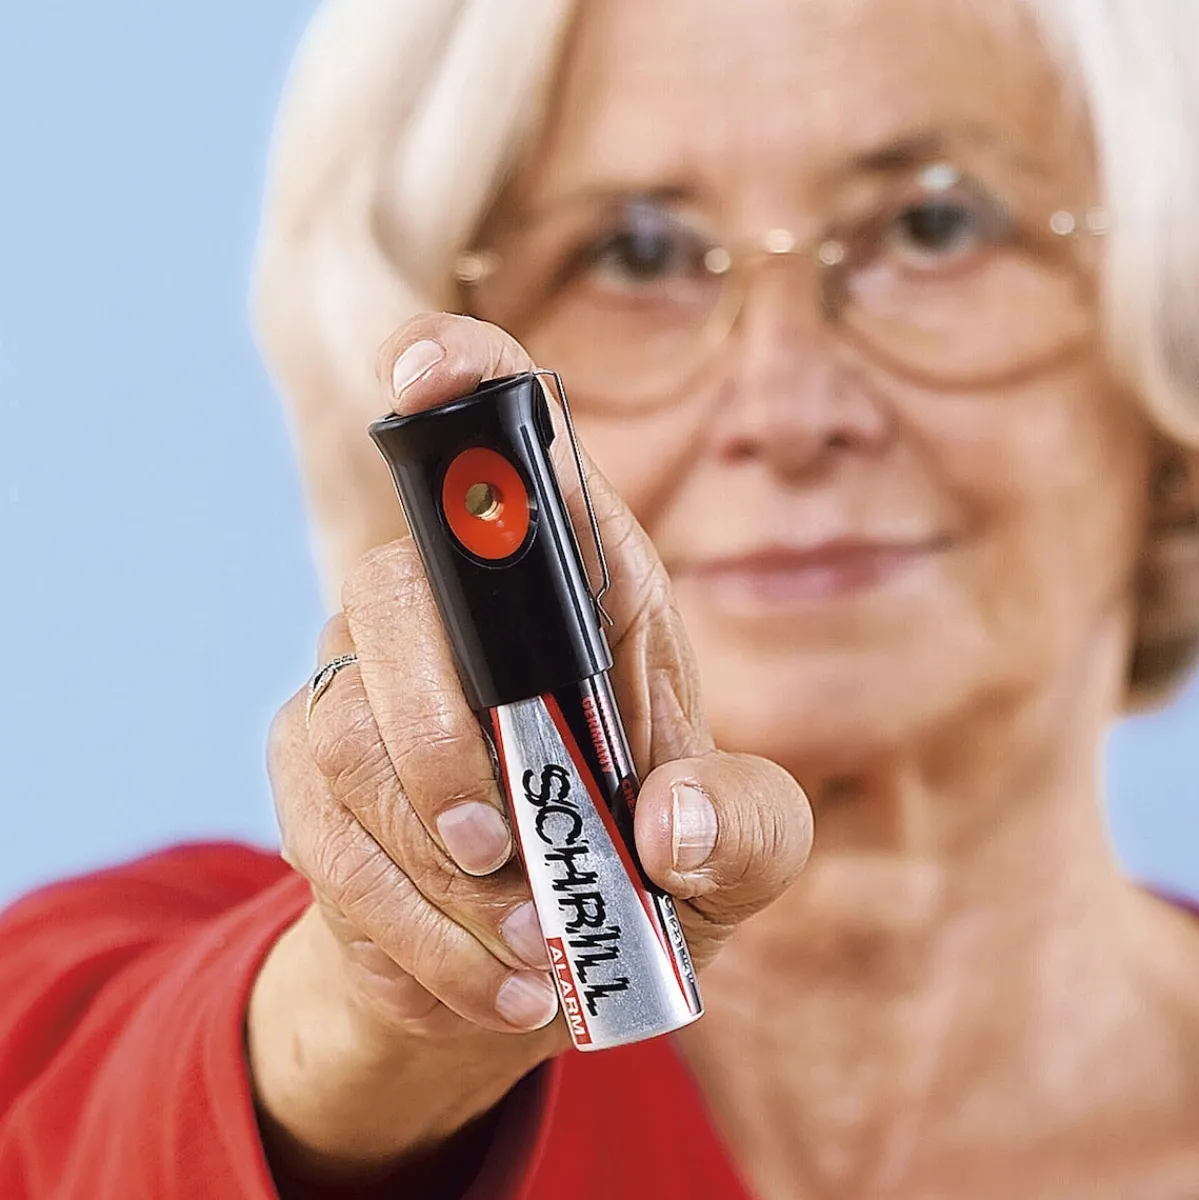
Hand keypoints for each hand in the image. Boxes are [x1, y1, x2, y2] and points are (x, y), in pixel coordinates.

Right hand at [247, 313, 813, 1179]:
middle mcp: (460, 606)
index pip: (513, 444)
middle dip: (449, 735)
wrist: (543, 957)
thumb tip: (664, 826)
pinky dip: (410, 927)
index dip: (465, 378)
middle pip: (397, 589)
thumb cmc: (650, 865)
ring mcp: (369, 684)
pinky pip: (322, 835)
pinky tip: (488, 973)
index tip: (431, 362)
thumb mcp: (741, 854)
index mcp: (579, 582)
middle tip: (509, 846)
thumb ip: (742, 827)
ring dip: (437, 860)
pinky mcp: (316, 774)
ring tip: (529, 941)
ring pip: (348, 728)